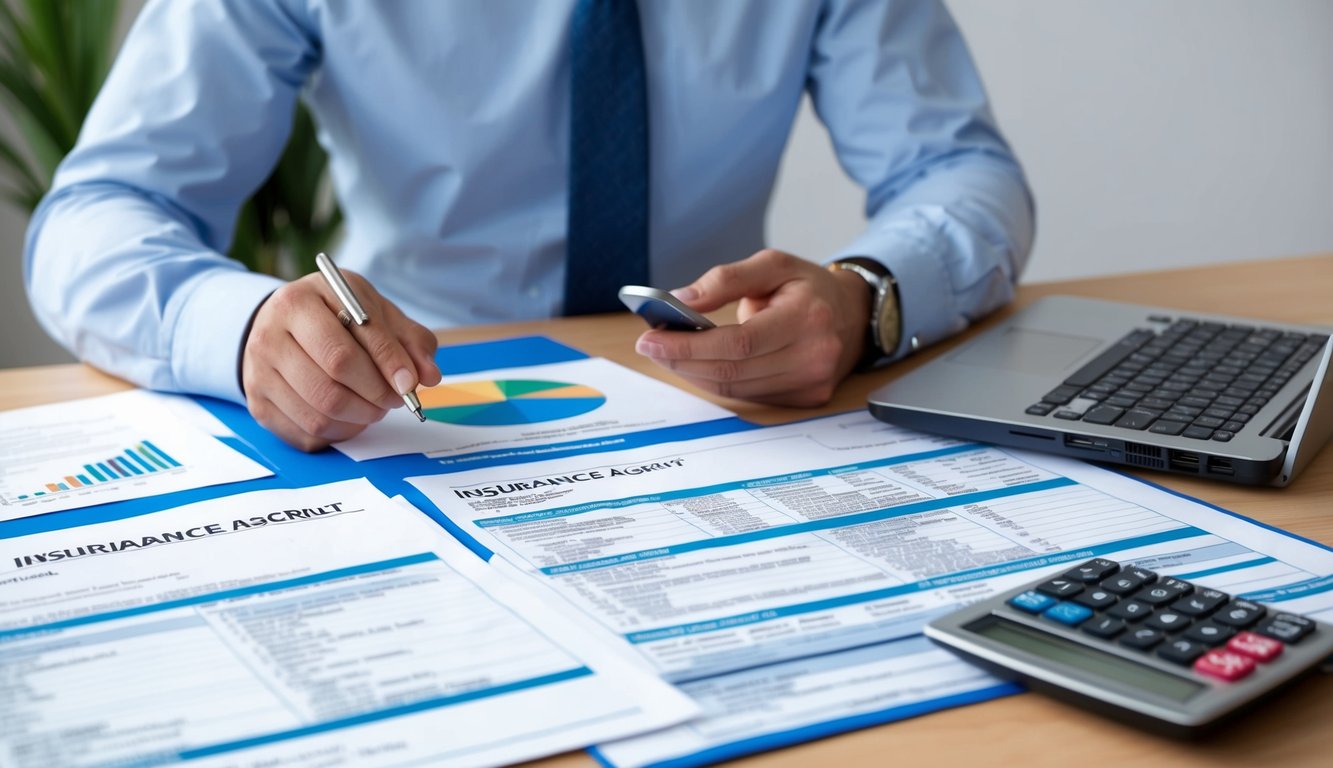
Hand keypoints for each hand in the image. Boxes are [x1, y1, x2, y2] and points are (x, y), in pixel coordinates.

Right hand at [241, 271, 441, 450]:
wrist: (284, 324)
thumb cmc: (337, 317)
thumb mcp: (373, 311)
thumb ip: (407, 340)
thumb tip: (428, 376)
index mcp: (299, 301)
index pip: (346, 345)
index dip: (385, 368)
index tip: (410, 385)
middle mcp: (269, 335)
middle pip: (331, 381)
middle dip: (374, 395)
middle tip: (394, 398)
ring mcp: (258, 371)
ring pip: (321, 412)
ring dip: (361, 417)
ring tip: (375, 405)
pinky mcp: (258, 403)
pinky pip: (307, 432)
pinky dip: (340, 431)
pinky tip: (352, 415)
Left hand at [634, 249, 869, 405]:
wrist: (855, 315)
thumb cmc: (809, 288)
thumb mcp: (773, 265)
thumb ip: (726, 279)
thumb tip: (681, 299)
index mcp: (807, 317)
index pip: (739, 342)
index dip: (690, 345)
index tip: (652, 338)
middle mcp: (814, 356)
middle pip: (732, 370)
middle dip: (682, 360)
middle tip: (649, 346)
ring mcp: (812, 383)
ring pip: (736, 389)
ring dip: (695, 373)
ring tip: (667, 352)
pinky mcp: (807, 399)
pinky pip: (749, 396)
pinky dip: (718, 382)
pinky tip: (699, 364)